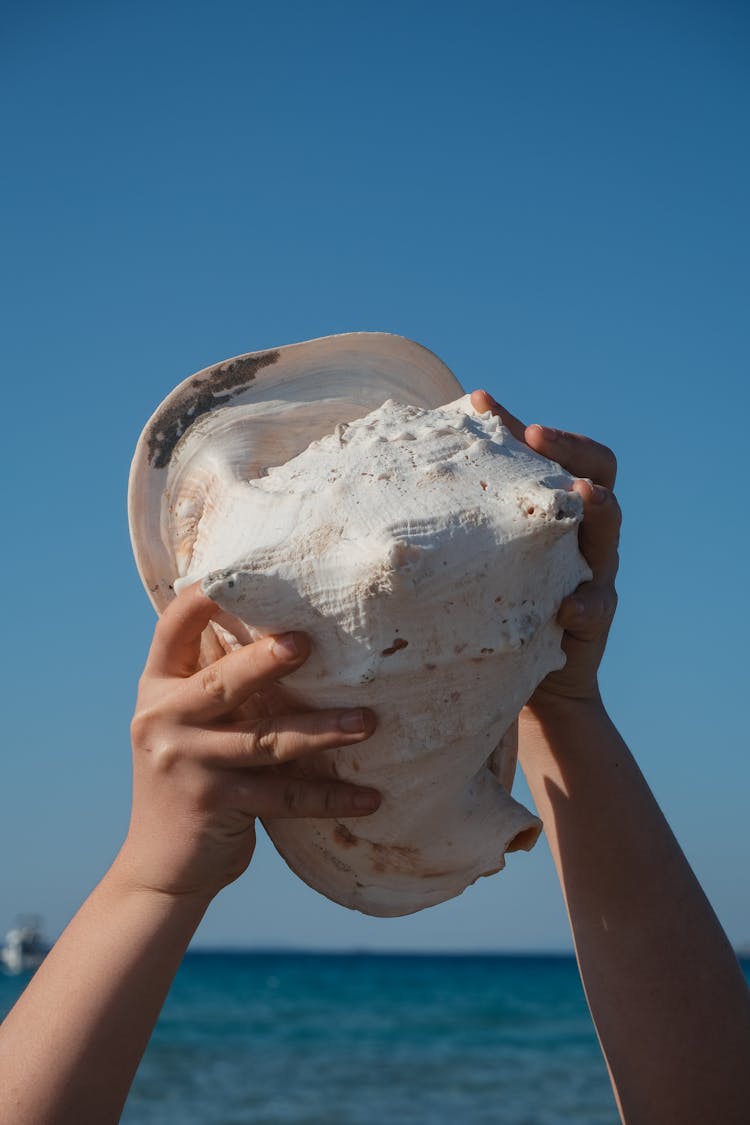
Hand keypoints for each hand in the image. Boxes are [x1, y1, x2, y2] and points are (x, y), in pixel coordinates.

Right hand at [119, 583, 379, 901]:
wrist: (160, 866)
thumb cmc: (191, 775)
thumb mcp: (188, 722)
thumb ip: (217, 684)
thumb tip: (286, 630)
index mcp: (158, 688)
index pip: (172, 628)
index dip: (201, 599)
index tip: (235, 573)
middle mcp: (163, 719)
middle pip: (222, 682)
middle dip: (264, 661)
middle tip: (306, 642)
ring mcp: (186, 764)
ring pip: (264, 741)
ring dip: (322, 732)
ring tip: (368, 722)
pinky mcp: (214, 805)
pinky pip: (284, 798)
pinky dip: (330, 797)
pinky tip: (369, 797)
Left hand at [470, 390, 620, 712]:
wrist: (523, 684)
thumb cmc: (487, 606)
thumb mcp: (475, 556)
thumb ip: (458, 517)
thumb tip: (395, 469)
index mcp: (550, 511)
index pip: (553, 453)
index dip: (519, 425)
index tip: (481, 403)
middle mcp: (579, 534)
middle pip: (597, 476)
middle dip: (571, 450)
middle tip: (537, 435)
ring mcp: (593, 575)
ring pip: (608, 533)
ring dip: (596, 508)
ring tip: (580, 494)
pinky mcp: (593, 623)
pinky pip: (598, 608)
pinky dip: (584, 602)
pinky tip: (565, 606)